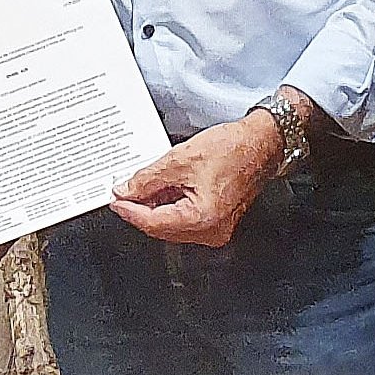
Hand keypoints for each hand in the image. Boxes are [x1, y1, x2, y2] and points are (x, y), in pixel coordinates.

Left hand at [108, 115, 280, 246]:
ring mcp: (216, 229)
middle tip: (121, 191)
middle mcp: (212, 231)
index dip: (129, 211)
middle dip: (139, 210)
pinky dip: (169, 206)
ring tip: (140, 186)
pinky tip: (160, 190)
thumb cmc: (233, 149)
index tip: (114, 200)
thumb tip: (125, 191)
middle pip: (161, 228)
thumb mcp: (179, 160)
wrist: (261, 144)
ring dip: (153, 208)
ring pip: (172, 225)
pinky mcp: (217, 221)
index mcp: (203, 218)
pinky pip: (185, 219)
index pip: (153, 223)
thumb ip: (147, 179)